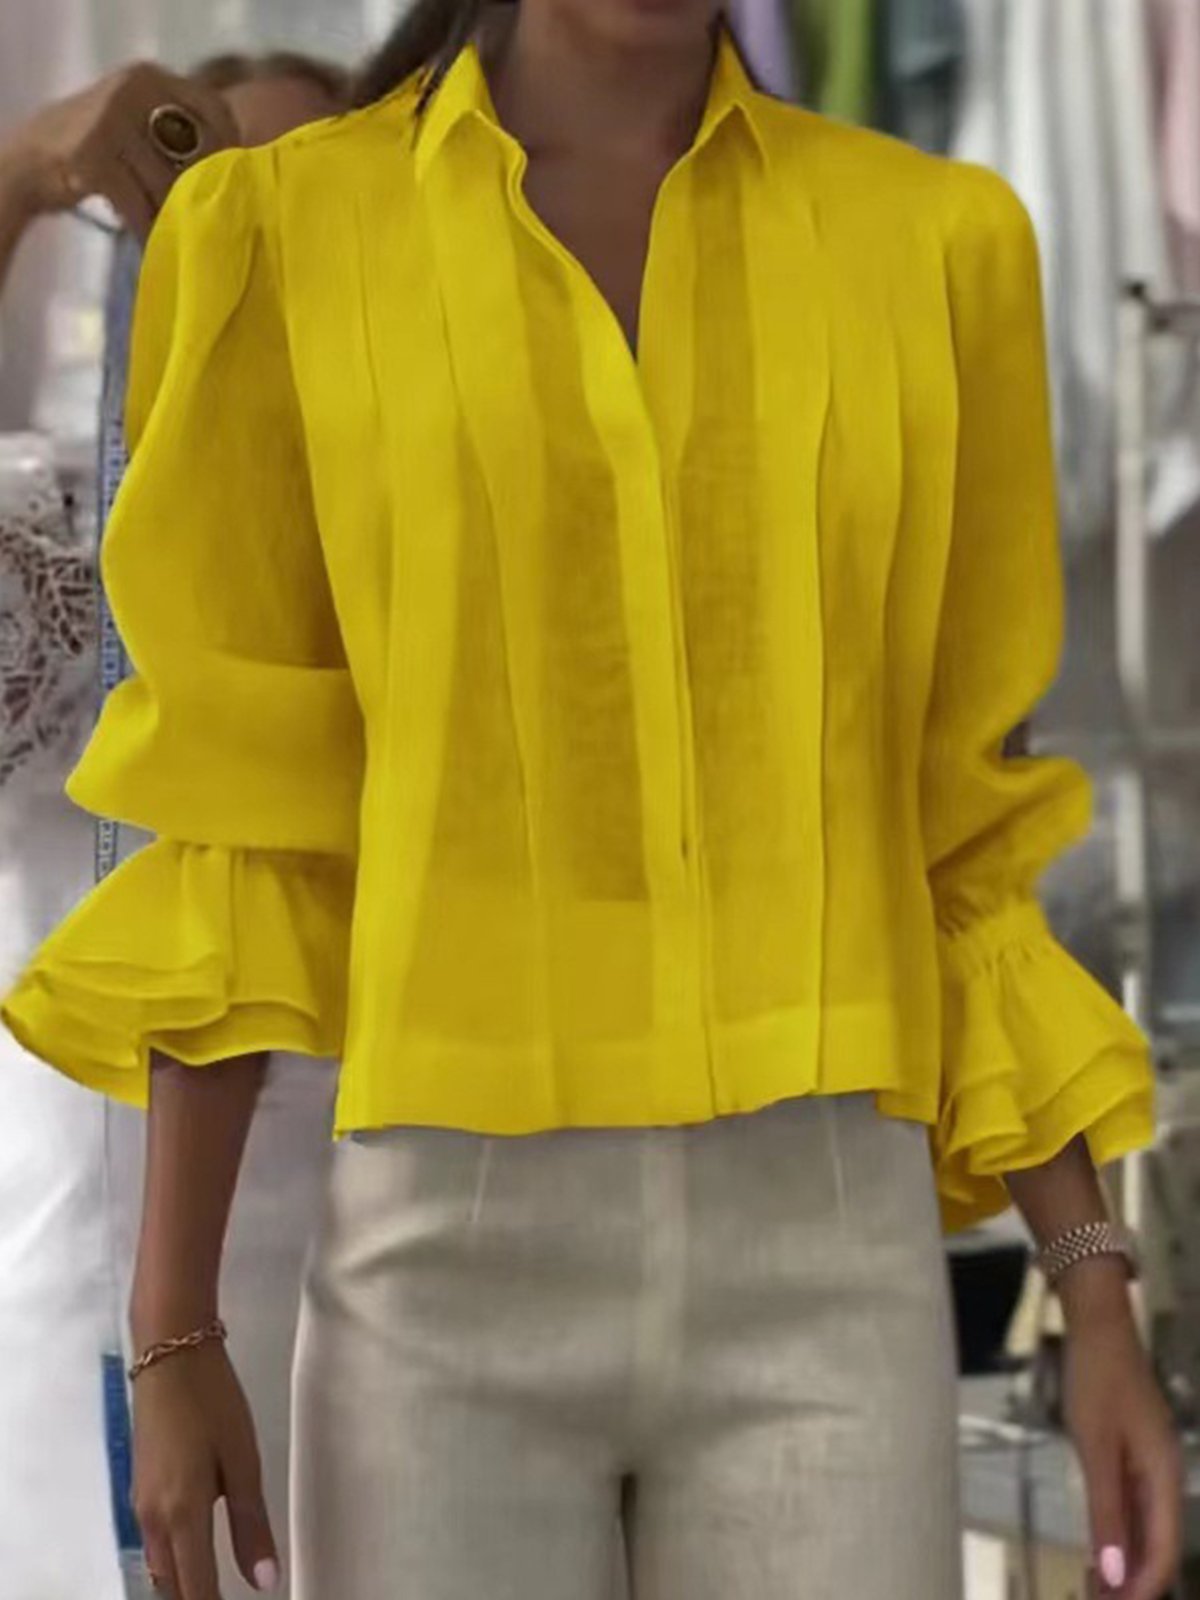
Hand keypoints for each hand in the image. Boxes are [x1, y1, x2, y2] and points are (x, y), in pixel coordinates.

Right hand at [1, 62, 236, 238]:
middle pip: (196, 149)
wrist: (32, 159)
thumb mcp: (137, 120)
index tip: (238, 181)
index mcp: (150, 78)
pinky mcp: (95, 159)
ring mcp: (112, 122)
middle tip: (211, 217)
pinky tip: (153, 243)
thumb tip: (236, 167)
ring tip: (181, 234)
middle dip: (205, 189)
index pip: (213, 108)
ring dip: (176, 216)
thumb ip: (178, 129)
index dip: (231, 148)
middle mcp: (133, 91)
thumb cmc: (98, 147)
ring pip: (169, 182)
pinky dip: (149, 229)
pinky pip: (139, 205)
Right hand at [131, 1337, 279, 1598]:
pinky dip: (175, 1557)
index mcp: (181, 1515)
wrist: (169, 1354)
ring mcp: (141, 1503)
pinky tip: (196, 1550)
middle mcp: (152, 1519)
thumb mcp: (242, 1461)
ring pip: (160, 1564)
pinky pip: (154, 1540)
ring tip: (213, 1585)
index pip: (196, 1588)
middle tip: (227, 1598)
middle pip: (172, 1584)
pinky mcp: (140, 1486)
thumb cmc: (212, 1402)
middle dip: (196, 1598)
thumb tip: (264, 1582)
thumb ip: (251, 1525)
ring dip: (183, 1582)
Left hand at [1063, 1297, 1182, 1598]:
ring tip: (1094, 1587)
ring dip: (1123, 1559)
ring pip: (1144, 1528)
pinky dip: (1117, 1530)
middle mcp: (1165, 1475)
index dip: (1142, 1585)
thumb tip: (1114, 1573)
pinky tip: (1098, 1548)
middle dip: (1132, 1579)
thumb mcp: (1095, 1446)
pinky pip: (1132, 1505)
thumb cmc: (1096, 1380)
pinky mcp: (1132, 1452)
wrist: (1098, 1325)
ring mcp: (1150, 1464)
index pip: (1164, 1551)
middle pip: (1158, 1544)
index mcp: (1165, 1476)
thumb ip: (1106, 1509)